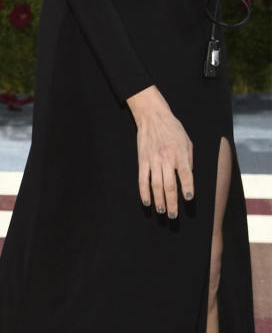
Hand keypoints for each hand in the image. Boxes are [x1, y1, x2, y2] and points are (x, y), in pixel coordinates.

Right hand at [127, 86, 193, 216]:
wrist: (153, 116)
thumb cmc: (173, 129)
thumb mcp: (187, 141)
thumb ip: (189, 159)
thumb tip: (189, 176)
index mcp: (181, 154)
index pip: (186, 175)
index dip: (187, 187)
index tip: (188, 199)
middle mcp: (167, 159)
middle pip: (170, 185)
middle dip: (172, 202)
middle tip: (173, 215)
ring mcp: (153, 161)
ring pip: (156, 185)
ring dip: (159, 200)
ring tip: (162, 211)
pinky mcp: (142, 161)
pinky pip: (142, 179)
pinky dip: (144, 192)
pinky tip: (147, 202)